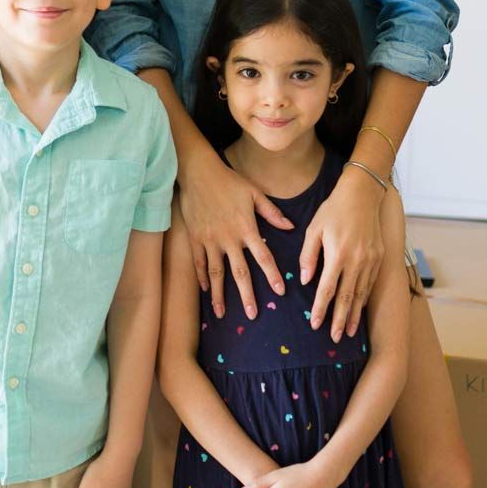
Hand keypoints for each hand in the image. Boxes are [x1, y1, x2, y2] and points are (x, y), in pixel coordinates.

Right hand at [176, 148, 291, 319]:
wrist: (198, 173)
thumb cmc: (229, 181)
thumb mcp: (254, 193)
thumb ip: (272, 213)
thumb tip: (291, 226)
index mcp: (246, 228)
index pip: (263, 256)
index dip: (272, 275)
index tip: (280, 291)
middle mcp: (229, 238)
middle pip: (240, 272)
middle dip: (246, 295)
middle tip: (252, 314)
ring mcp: (210, 240)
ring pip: (216, 273)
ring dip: (220, 295)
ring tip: (222, 313)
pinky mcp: (195, 238)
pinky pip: (199, 262)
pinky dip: (202, 278)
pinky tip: (206, 291)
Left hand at [302, 166, 384, 339]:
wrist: (362, 194)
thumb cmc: (333, 210)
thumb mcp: (314, 229)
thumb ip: (309, 256)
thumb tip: (307, 281)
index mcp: (338, 254)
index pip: (327, 289)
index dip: (320, 309)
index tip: (314, 324)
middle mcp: (357, 261)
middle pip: (347, 298)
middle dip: (339, 320)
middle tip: (333, 338)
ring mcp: (371, 260)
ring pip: (361, 294)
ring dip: (354, 315)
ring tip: (347, 331)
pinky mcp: (379, 258)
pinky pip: (370, 283)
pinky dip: (364, 299)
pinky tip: (359, 309)